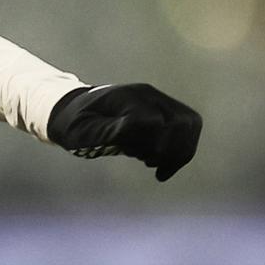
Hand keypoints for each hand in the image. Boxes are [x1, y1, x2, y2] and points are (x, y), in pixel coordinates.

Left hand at [47, 83, 201, 181]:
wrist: (75, 112)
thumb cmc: (75, 124)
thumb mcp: (81, 131)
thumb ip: (105, 132)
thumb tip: (131, 130)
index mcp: (125, 97)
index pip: (154, 122)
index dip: (151, 144)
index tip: (140, 159)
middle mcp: (148, 95)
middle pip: (182, 122)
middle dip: (171, 149)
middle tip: (148, 162)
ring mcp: (158, 100)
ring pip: (190, 124)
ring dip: (178, 151)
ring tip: (152, 163)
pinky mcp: (165, 111)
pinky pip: (188, 129)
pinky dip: (181, 151)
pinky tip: (162, 170)